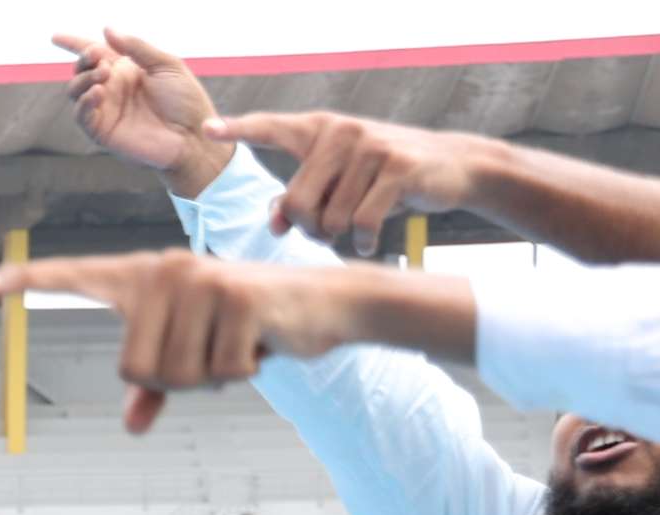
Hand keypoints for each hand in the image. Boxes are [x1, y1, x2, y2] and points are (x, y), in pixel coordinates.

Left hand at [0, 251, 350, 430]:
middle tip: (214, 351)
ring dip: (209, 378)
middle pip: (133, 368)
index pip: (74, 278)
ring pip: (171, 376)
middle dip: (176, 382)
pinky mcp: (235, 297)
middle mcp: (165, 271)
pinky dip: (239, 372)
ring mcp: (200, 280)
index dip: (26, 283)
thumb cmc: (248, 329)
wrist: (322, 303)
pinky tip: (259, 341)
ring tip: (236, 343)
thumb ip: (157, 388)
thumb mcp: (197, 357)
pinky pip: (215, 373)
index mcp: (145, 279)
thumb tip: (131, 427)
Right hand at [57, 30, 228, 192]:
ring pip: (75, 91)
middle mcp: (112, 89)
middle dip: (83, 59)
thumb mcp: (166, 64)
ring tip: (103, 74)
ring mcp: (105, 110)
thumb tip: (107, 30)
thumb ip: (137, 47)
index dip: (74, 44)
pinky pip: (81, 115)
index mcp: (126, 71)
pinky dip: (83, 102)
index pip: (95, 55)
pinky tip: (97, 92)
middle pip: (81, 70)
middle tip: (96, 56)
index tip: (56, 37)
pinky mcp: (102, 131)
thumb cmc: (185, 100)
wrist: (191, 135)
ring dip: (84, 78)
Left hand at [214, 109, 481, 258]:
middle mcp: (342, 132)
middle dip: (307, 229)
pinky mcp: (398, 168)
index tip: (206, 129)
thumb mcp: (339, 182)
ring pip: (328, 218)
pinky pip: (362, 223)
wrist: (452, 166)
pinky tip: (370, 240)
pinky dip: (363, 241)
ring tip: (351, 228)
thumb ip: (300, 198)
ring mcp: (371, 147)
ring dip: (336, 236)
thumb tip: (271, 222)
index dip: (239, 129)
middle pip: (295, 203)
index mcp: (321, 131)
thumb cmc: (382, 178)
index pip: (272, 128)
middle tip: (325, 231)